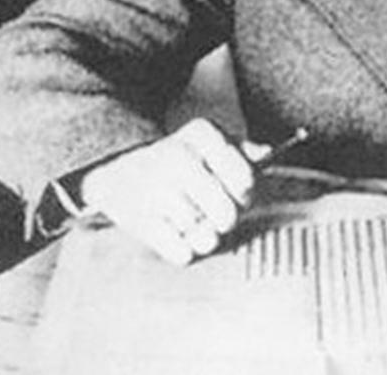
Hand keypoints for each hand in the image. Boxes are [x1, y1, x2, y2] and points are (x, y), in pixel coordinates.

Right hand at [81, 118, 270, 265]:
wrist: (117, 167)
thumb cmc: (178, 158)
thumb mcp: (208, 143)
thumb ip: (242, 151)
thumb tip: (269, 152)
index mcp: (203, 134)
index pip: (246, 179)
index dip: (247, 195)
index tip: (239, 195)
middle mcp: (180, 157)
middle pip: (228, 214)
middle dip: (227, 219)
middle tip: (218, 215)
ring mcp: (157, 189)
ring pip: (205, 237)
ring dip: (205, 237)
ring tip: (194, 222)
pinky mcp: (140, 220)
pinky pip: (181, 253)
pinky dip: (184, 251)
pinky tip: (177, 235)